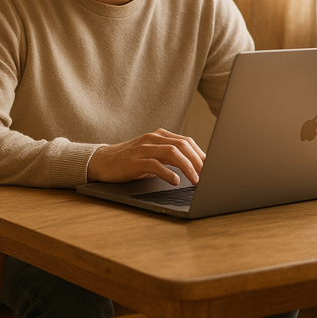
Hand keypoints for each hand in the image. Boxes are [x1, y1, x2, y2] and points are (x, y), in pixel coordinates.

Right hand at [87, 128, 204, 185]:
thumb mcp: (154, 155)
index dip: (202, 155)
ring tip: (195, 181)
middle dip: (199, 161)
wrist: (103, 162)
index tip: (213, 168)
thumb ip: (172, 157)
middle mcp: (153, 138)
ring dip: (188, 167)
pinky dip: (167, 173)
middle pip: (183, 145)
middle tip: (208, 176)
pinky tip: (175, 181)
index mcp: (160, 136)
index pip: (187, 141)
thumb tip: (197, 167)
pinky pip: (154, 164)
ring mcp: (143, 148)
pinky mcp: (134, 161)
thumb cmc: (131, 161)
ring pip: (172, 152)